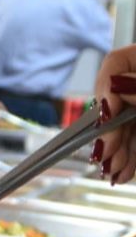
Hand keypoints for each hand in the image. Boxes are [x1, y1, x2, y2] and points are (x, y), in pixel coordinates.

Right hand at [94, 44, 135, 184]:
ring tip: (113, 171)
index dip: (106, 88)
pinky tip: (122, 173)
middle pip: (116, 104)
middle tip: (103, 153)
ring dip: (116, 152)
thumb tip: (114, 85)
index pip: (116, 63)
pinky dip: (129, 159)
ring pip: (124, 128)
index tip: (106, 114)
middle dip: (109, 132)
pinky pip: (135, 142)